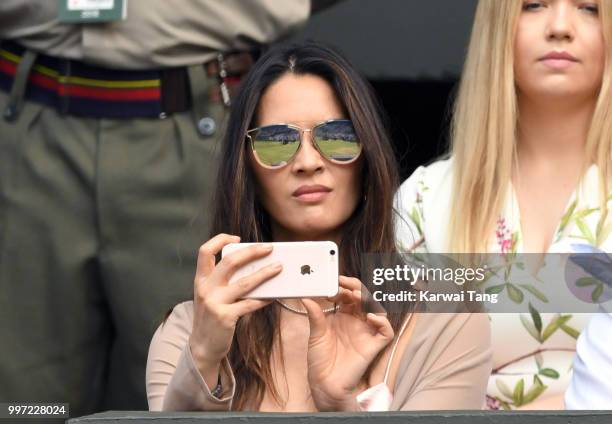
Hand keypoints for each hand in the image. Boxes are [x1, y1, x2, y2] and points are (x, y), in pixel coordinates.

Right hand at [189, 234, 281, 386]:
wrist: (202, 346)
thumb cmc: (211, 316)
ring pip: (244, 283)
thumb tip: (252, 266)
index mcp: (201, 279)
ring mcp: (215, 303)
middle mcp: (206, 289)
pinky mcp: (226, 317)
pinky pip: (250, 304)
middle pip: (230, 262)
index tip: (237, 238)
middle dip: (251, 252)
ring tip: (278, 267)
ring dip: (264, 273)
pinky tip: (274, 295)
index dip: (220, 240)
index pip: (205, 251)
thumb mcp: (210, 295)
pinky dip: (264, 298)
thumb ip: (223, 281)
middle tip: (269, 248)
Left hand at [302, 276, 393, 410]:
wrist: (324, 384)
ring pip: (377, 309)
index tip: (332, 284)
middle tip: (344, 283)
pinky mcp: (373, 346)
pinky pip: (386, 331)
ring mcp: (366, 333)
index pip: (348, 295)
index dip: (343, 287)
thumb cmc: (320, 360)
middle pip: (364, 298)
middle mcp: (356, 322)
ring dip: (369, 299)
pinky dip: (382, 322)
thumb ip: (315, 315)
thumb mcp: (315, 334)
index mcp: (343, 316)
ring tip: (356, 295)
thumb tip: (307, 297)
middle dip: (356, 287)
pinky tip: (369, 317)